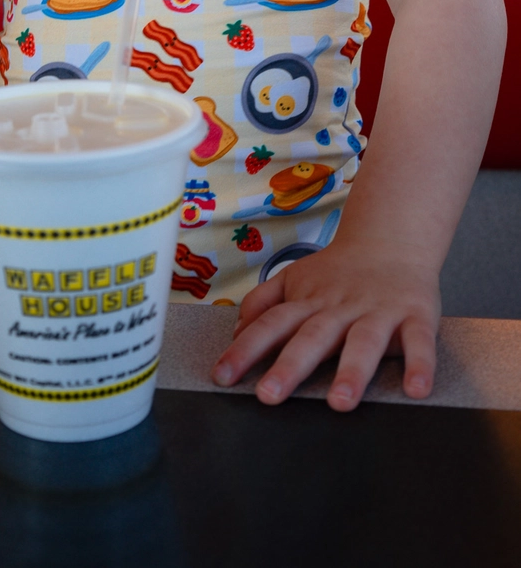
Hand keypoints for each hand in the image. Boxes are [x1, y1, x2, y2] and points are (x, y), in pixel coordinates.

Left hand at [211, 242, 439, 410]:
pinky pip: (420, 341)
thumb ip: (264, 302)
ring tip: (340, 403)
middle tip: (268, 395)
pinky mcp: (416, 315)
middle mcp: (340, 307)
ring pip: (364, 341)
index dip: (244, 349)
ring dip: (352, 371)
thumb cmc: (339, 271)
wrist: (392, 238)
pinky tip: (416, 389)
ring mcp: (379, 311)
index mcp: (309, 301)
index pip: (271, 325)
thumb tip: (236, 330)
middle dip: (290, 366)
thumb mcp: (295, 279)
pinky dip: (420, 363)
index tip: (221, 377)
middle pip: (312, 336)